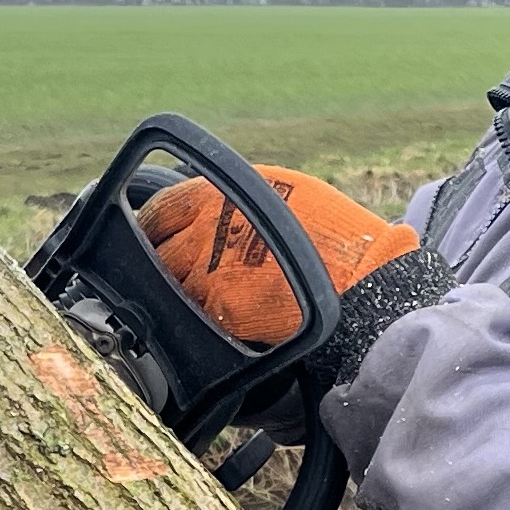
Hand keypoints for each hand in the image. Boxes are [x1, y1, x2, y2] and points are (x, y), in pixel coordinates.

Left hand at [137, 165, 421, 343]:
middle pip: (155, 250)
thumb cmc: (333, 232)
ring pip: (169, 285)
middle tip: (162, 273)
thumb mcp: (280, 190)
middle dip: (155, 262)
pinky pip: (193, 315)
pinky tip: (211, 319)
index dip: (150, 225)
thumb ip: (239, 199)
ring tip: (188, 300)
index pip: (161, 209)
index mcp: (219, 193)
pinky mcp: (220, 308)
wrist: (359, 275)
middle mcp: (206, 229)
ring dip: (173, 293)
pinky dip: (196, 319)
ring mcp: (208, 270)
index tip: (149, 237)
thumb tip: (215, 208)